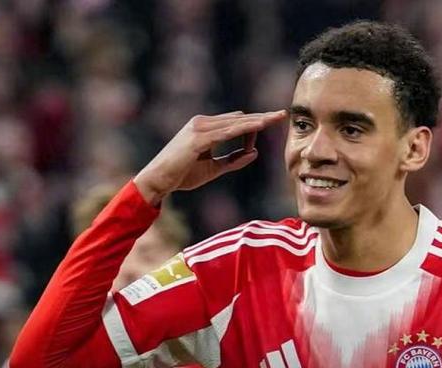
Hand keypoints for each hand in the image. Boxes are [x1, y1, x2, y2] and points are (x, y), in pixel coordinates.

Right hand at [134, 110, 286, 204]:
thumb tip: (254, 152)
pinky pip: (227, 132)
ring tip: (277, 118)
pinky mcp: (199, 138)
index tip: (274, 122)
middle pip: (239, 118)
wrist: (158, 180)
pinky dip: (244, 129)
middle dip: (262, 117)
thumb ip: (233, 160)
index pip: (236, 122)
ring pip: (235, 122)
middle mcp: (203, 123)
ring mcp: (200, 128)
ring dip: (257, 120)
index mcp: (206, 128)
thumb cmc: (182, 175)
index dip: (255, 124)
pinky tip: (259, 127)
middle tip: (283, 114)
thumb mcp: (213, 168)